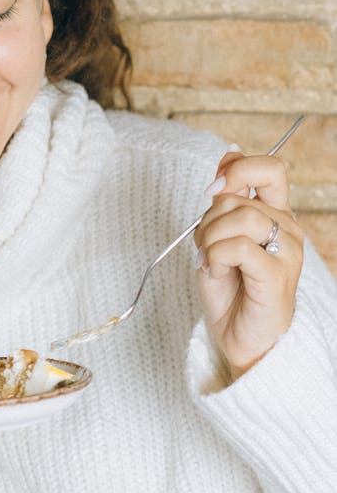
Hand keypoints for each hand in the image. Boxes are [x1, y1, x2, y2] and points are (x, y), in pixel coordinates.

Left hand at [194, 149, 303, 379]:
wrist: (240, 338)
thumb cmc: (231, 291)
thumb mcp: (219, 236)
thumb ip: (226, 200)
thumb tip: (228, 153)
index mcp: (275, 214)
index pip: (269, 167)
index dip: (236, 170)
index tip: (212, 191)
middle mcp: (287, 228)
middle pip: (238, 197)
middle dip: (207, 220)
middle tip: (204, 248)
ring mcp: (287, 251)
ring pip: (239, 217)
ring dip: (209, 239)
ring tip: (210, 262)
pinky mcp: (277, 274)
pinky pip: (239, 247)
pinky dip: (215, 258)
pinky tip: (216, 273)